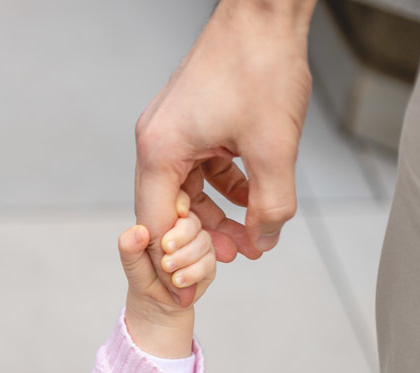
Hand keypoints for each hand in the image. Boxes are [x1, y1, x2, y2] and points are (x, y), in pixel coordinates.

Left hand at [118, 191, 216, 356]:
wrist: (156, 306)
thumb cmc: (143, 278)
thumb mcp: (131, 263)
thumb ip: (129, 247)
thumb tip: (137, 232)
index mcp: (165, 222)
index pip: (177, 202)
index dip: (179, 205)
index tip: (177, 214)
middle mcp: (184, 231)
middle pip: (193, 222)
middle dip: (181, 236)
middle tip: (166, 251)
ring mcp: (199, 246)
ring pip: (203, 241)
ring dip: (185, 258)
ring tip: (168, 271)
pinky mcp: (208, 264)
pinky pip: (209, 263)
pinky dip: (192, 273)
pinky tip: (178, 281)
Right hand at [134, 0, 312, 288]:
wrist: (265, 14)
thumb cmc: (259, 67)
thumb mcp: (274, 148)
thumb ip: (270, 205)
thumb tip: (264, 241)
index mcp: (160, 151)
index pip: (155, 225)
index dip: (176, 261)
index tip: (194, 288)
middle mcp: (156, 141)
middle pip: (169, 208)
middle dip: (203, 236)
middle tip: (236, 258)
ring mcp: (172, 129)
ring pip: (187, 188)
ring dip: (217, 211)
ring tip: (250, 234)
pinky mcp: (190, 120)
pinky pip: (199, 165)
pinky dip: (223, 184)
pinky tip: (252, 197)